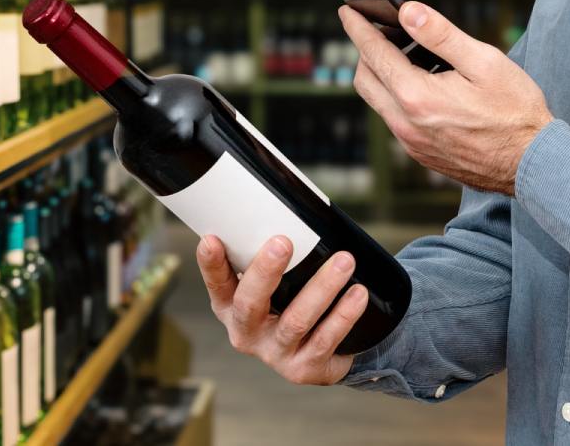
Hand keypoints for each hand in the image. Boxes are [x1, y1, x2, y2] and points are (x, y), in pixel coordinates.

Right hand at [196, 234, 368, 384]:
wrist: (318, 355)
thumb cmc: (289, 303)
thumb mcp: (271, 285)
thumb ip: (269, 255)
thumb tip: (289, 201)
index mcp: (230, 307)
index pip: (217, 284)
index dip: (211, 265)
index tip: (211, 240)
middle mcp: (246, 333)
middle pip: (250, 304)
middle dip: (266, 271)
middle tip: (283, 242)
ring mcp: (274, 354)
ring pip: (295, 320)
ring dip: (322, 288)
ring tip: (344, 261)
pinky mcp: (304, 368)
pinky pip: (325, 340)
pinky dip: (343, 314)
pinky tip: (358, 294)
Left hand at [341, 1, 552, 194]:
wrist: (532, 163)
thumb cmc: (515, 112)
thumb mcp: (484, 62)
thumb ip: (441, 35)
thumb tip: (408, 12)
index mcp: (418, 97)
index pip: (374, 54)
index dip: (359, 28)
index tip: (348, 10)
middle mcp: (405, 124)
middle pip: (365, 79)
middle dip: (366, 51)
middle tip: (382, 30)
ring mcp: (410, 142)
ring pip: (377, 101)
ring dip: (382, 75)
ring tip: (408, 54)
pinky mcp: (419, 153)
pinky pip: (394, 118)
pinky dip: (397, 95)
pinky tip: (423, 84)